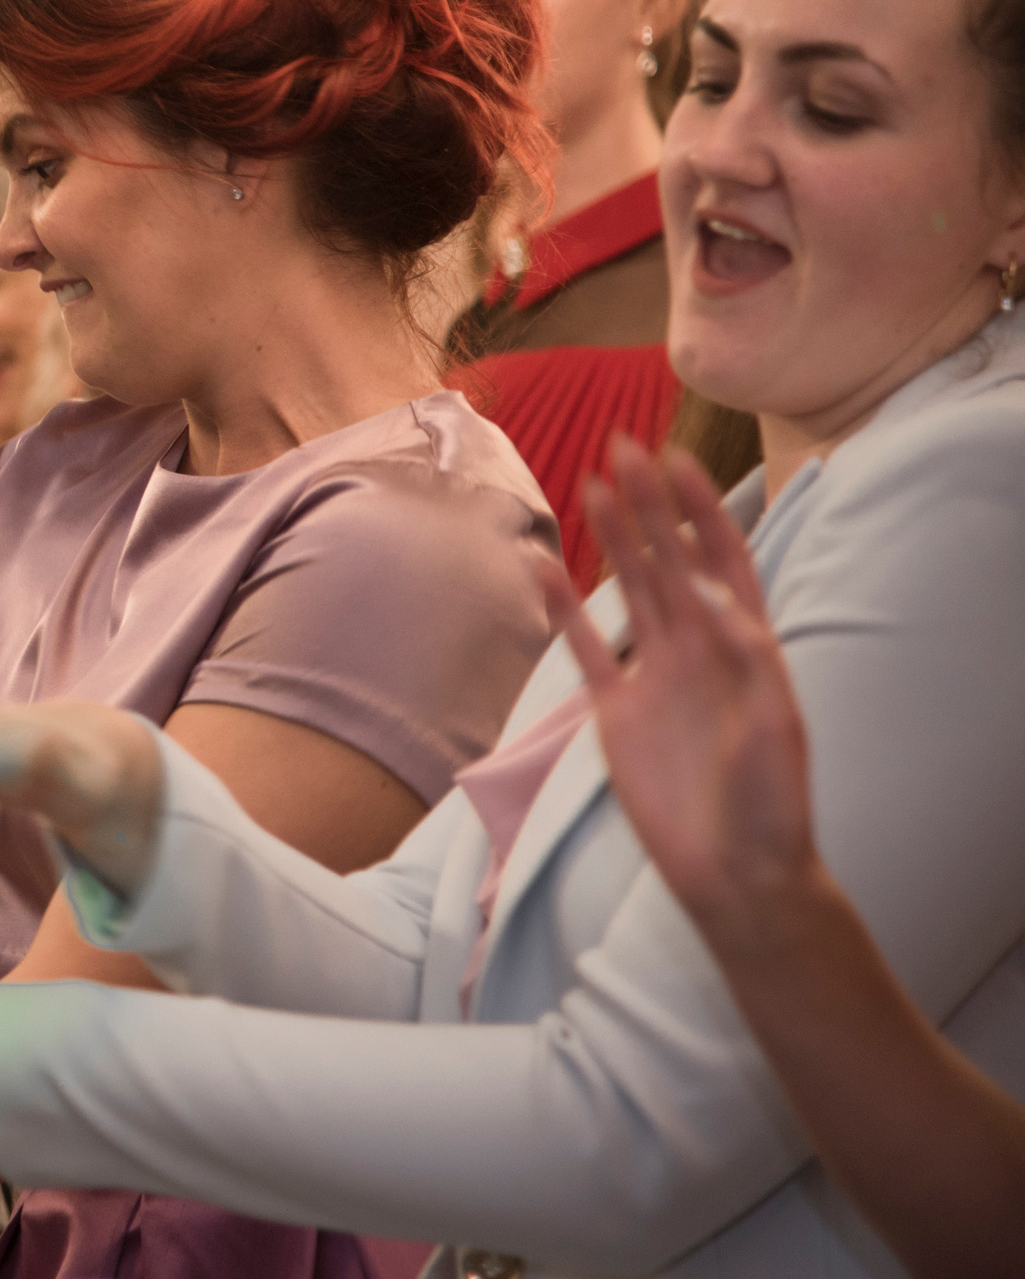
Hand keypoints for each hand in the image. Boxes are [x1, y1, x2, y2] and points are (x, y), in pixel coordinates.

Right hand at [561, 441, 812, 939]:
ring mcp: (653, 675)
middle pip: (668, 559)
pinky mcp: (613, 710)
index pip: (723, 558)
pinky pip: (583, 647)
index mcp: (745, 645)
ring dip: (611, 537)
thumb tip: (714, 598)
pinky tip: (545, 568)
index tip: (678, 460)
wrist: (734, 873)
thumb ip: (747, 661)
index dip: (701, 509)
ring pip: (627, 589)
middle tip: (623, 448)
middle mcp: (698, 648)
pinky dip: (562, 607)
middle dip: (649, 504)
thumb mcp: (775, 726)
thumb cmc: (772, 804)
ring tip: (589, 484)